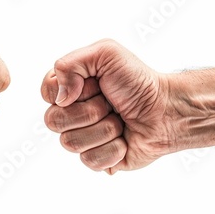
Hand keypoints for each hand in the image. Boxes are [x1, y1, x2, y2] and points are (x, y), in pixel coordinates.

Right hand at [42, 39, 174, 173]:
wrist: (167, 110)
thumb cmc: (139, 81)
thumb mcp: (106, 53)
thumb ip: (70, 63)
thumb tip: (59, 99)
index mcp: (70, 87)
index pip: (47, 93)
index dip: (71, 91)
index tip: (96, 84)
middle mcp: (72, 113)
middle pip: (53, 121)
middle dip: (90, 111)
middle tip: (111, 104)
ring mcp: (82, 137)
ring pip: (70, 143)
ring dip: (104, 130)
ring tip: (120, 121)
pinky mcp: (96, 159)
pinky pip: (89, 160)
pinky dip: (113, 148)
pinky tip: (124, 139)